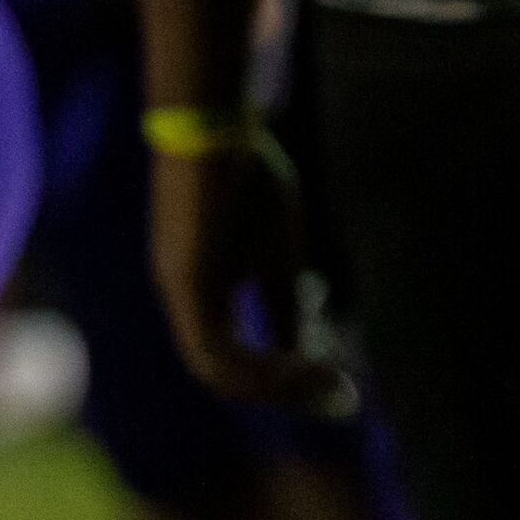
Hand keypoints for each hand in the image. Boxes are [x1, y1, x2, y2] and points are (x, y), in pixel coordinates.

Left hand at [149, 142, 345, 409]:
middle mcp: (184, 299)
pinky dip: (259, 368)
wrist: (213, 123)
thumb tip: (303, 345)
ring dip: (276, 386)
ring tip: (329, 383)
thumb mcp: (278, 249)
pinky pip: (215, 351)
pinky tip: (302, 366)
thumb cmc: (246, 173)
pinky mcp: (187, 282)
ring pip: (218, 372)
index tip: (336, 383)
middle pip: (225, 374)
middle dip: (285, 392)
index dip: (283, 378)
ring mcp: (180, 291)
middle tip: (339, 397)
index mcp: (203, 293)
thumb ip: (283, 298)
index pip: (235, 358)